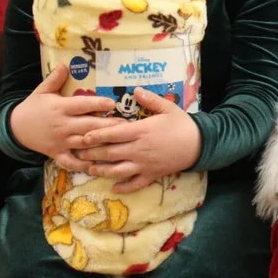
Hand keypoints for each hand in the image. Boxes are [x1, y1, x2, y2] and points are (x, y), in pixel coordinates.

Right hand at [10, 64, 122, 171]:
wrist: (15, 128)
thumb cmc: (33, 107)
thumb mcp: (42, 91)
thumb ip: (55, 79)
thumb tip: (66, 64)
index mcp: (60, 108)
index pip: (81, 105)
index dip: (97, 103)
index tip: (112, 103)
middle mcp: (62, 125)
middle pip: (87, 125)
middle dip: (106, 126)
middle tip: (125, 124)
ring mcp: (61, 141)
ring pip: (84, 143)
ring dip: (101, 144)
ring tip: (118, 142)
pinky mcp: (57, 153)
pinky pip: (71, 162)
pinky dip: (83, 165)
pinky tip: (98, 165)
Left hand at [77, 88, 201, 193]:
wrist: (199, 144)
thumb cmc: (182, 124)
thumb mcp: (168, 107)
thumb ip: (150, 99)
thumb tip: (135, 89)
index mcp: (141, 131)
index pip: (112, 134)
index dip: (96, 135)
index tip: (83, 137)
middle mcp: (138, 149)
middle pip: (110, 153)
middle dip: (92, 154)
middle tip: (78, 153)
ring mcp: (144, 165)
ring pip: (117, 171)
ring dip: (101, 171)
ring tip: (90, 170)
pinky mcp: (151, 175)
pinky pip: (134, 184)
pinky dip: (123, 187)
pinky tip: (113, 187)